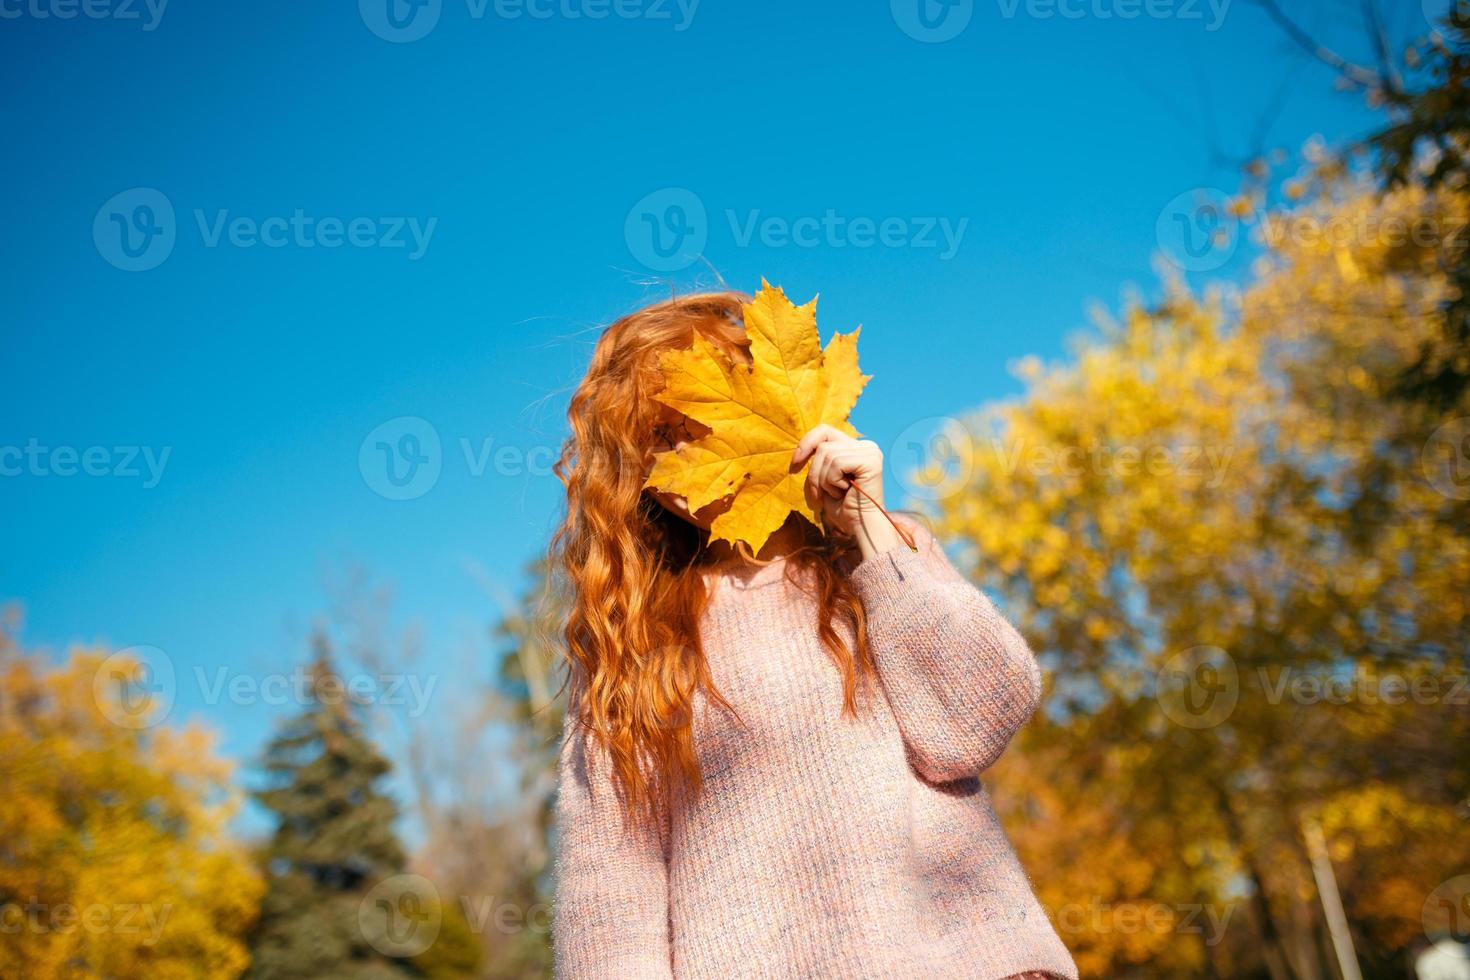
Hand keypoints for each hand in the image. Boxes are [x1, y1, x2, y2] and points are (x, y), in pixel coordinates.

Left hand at [791, 424, 903, 558]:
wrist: (860, 527)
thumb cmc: (842, 508)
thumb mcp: (824, 479)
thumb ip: (819, 460)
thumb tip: (799, 449)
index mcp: (856, 447)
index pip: (824, 430)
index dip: (805, 444)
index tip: (794, 464)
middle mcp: (866, 446)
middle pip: (823, 445)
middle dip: (814, 473)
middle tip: (818, 494)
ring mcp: (870, 452)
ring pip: (827, 455)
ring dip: (824, 481)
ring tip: (837, 494)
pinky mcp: (871, 461)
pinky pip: (837, 464)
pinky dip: (833, 482)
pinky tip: (844, 492)